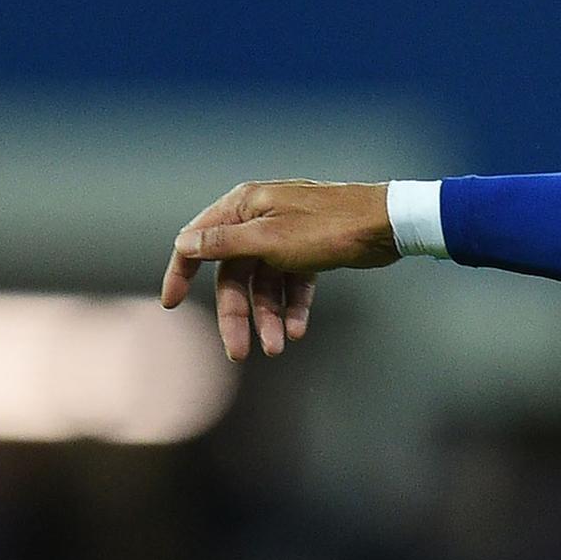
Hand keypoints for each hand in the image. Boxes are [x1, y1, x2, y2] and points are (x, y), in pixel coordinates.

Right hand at [158, 179, 396, 361]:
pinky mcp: (309, 251)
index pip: (198, 241)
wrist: (388, 224)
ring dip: (269, 316)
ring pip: (265, 284)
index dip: (181, 272)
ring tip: (279, 346)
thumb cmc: (328, 226)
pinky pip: (292, 283)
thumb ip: (224, 244)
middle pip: (235, 274)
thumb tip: (184, 243)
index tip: (172, 303)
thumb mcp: (268, 238)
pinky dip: (293, 306)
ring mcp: (285, 236)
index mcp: (243, 207)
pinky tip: (297, 330)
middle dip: (238, 314)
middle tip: (239, 352)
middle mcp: (260, 218)